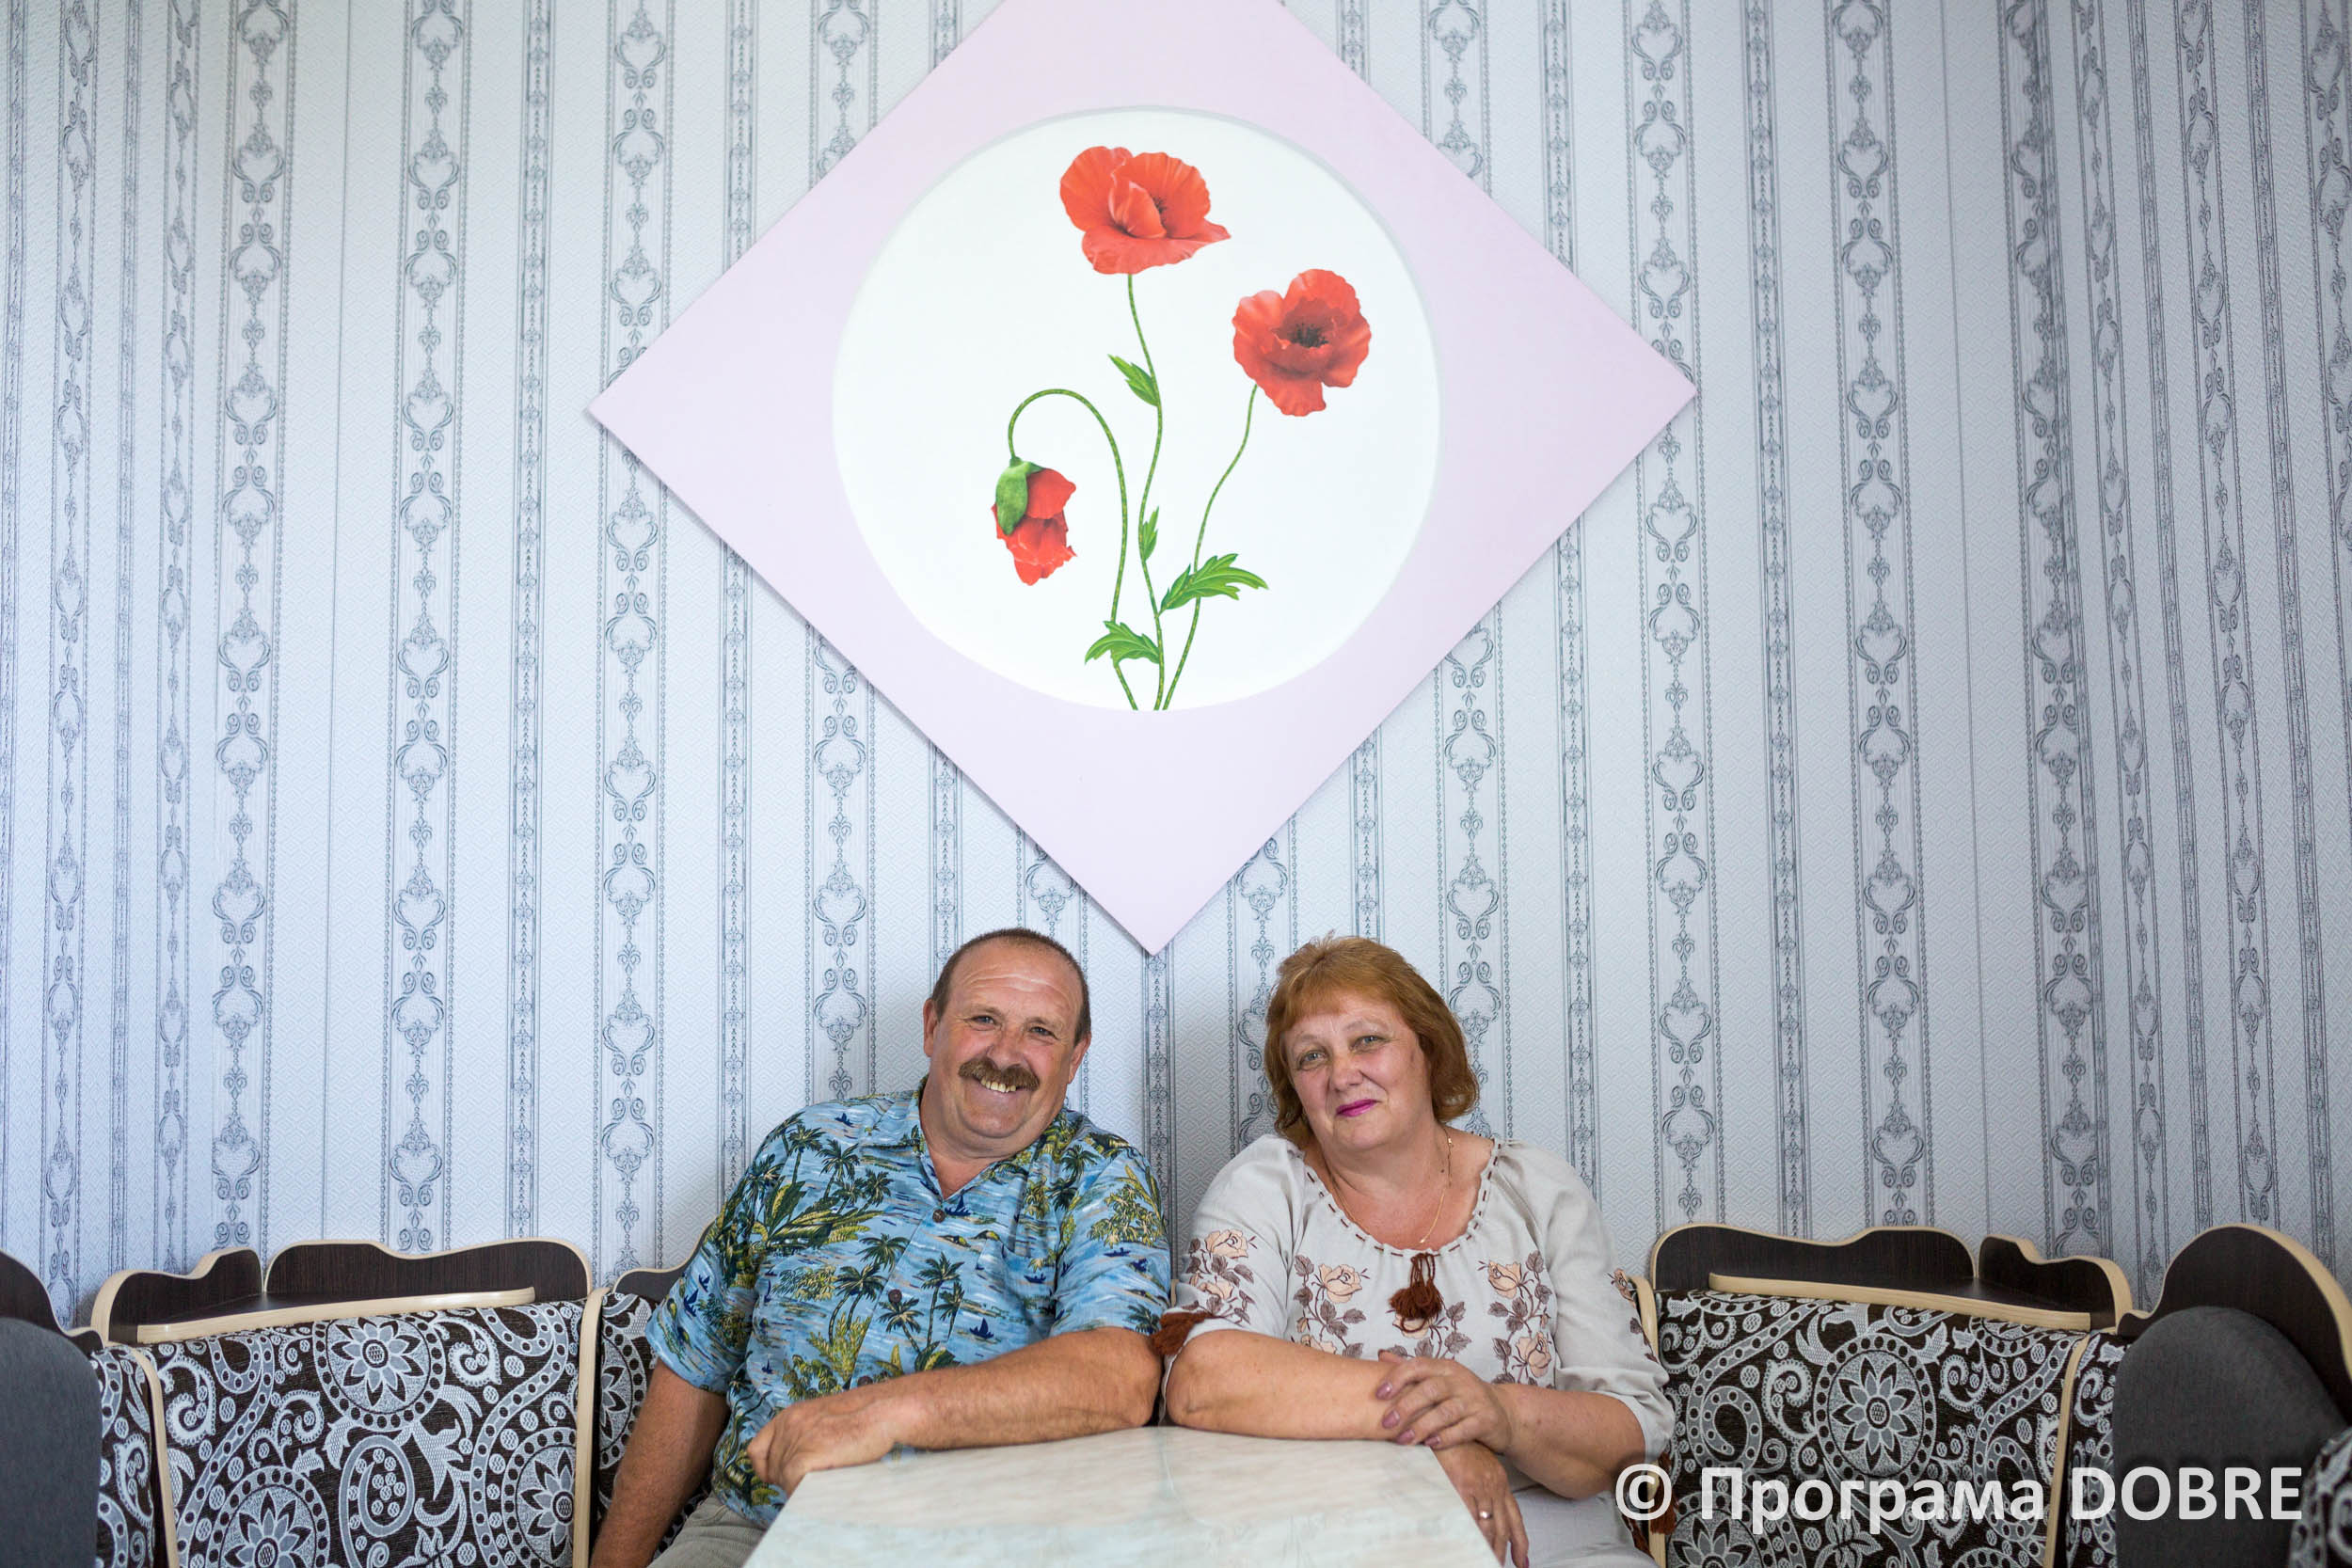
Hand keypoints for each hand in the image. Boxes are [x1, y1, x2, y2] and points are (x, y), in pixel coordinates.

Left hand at [744, 1386, 898, 1495]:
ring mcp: (793, 1442)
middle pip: (772, 1470)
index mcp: (789, 1415)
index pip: (757, 1450)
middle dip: (791, 1480)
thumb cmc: (865, 1419)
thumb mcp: (825, 1421)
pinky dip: (805, 1495)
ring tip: (825, 1483)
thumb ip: (807, 1438)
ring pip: (783, 1481)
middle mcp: (786, 1426)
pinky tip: (822, 1491)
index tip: (785, 1478)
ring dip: (801, 1488)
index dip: (769, 1468)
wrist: (883, 1412)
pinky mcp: (803, 1459)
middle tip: (816, 1481)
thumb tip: (799, 1470)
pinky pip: (792, 1488)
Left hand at [1375, 1350, 1516, 1452]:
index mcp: (1446, 1367)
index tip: (1378, 1394)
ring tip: (1403, 1439)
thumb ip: (1413, 1370)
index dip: (1397, 1378)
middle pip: (1430, 1389)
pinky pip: (1463, 1429)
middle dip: (1406, 1406)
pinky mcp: (1486, 1420)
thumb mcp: (1441, 1378)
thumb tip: (1381, 1356)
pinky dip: (1445, 1437)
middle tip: (1386, 1423)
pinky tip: (1430, 1445)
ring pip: (1445, 1411)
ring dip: (1422, 1426)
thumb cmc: (1464, 1396)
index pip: (1419, 1366)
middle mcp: (1461, 1380)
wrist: (1504, 1413)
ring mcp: (1475, 1400)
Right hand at [1433, 1441, 1528, 1566]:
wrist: (1441, 1419)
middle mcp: (1494, 1485)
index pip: (1514, 1518)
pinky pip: (1469, 1516)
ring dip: (1487, 1548)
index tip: (1522, 1560)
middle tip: (1499, 1565)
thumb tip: (1480, 1509)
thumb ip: (1480, 1486)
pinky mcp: (1462, 1484)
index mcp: (1499, 1481)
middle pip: (1503, 1527)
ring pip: (1488, 1526)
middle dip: (1502, 1551)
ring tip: (1484, 1561)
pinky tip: (1469, 1544)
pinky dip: (1471, 1534)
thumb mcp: (1474, 1464)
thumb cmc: (1453, 1441)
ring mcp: (1479, 1485)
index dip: (1519, 1542)